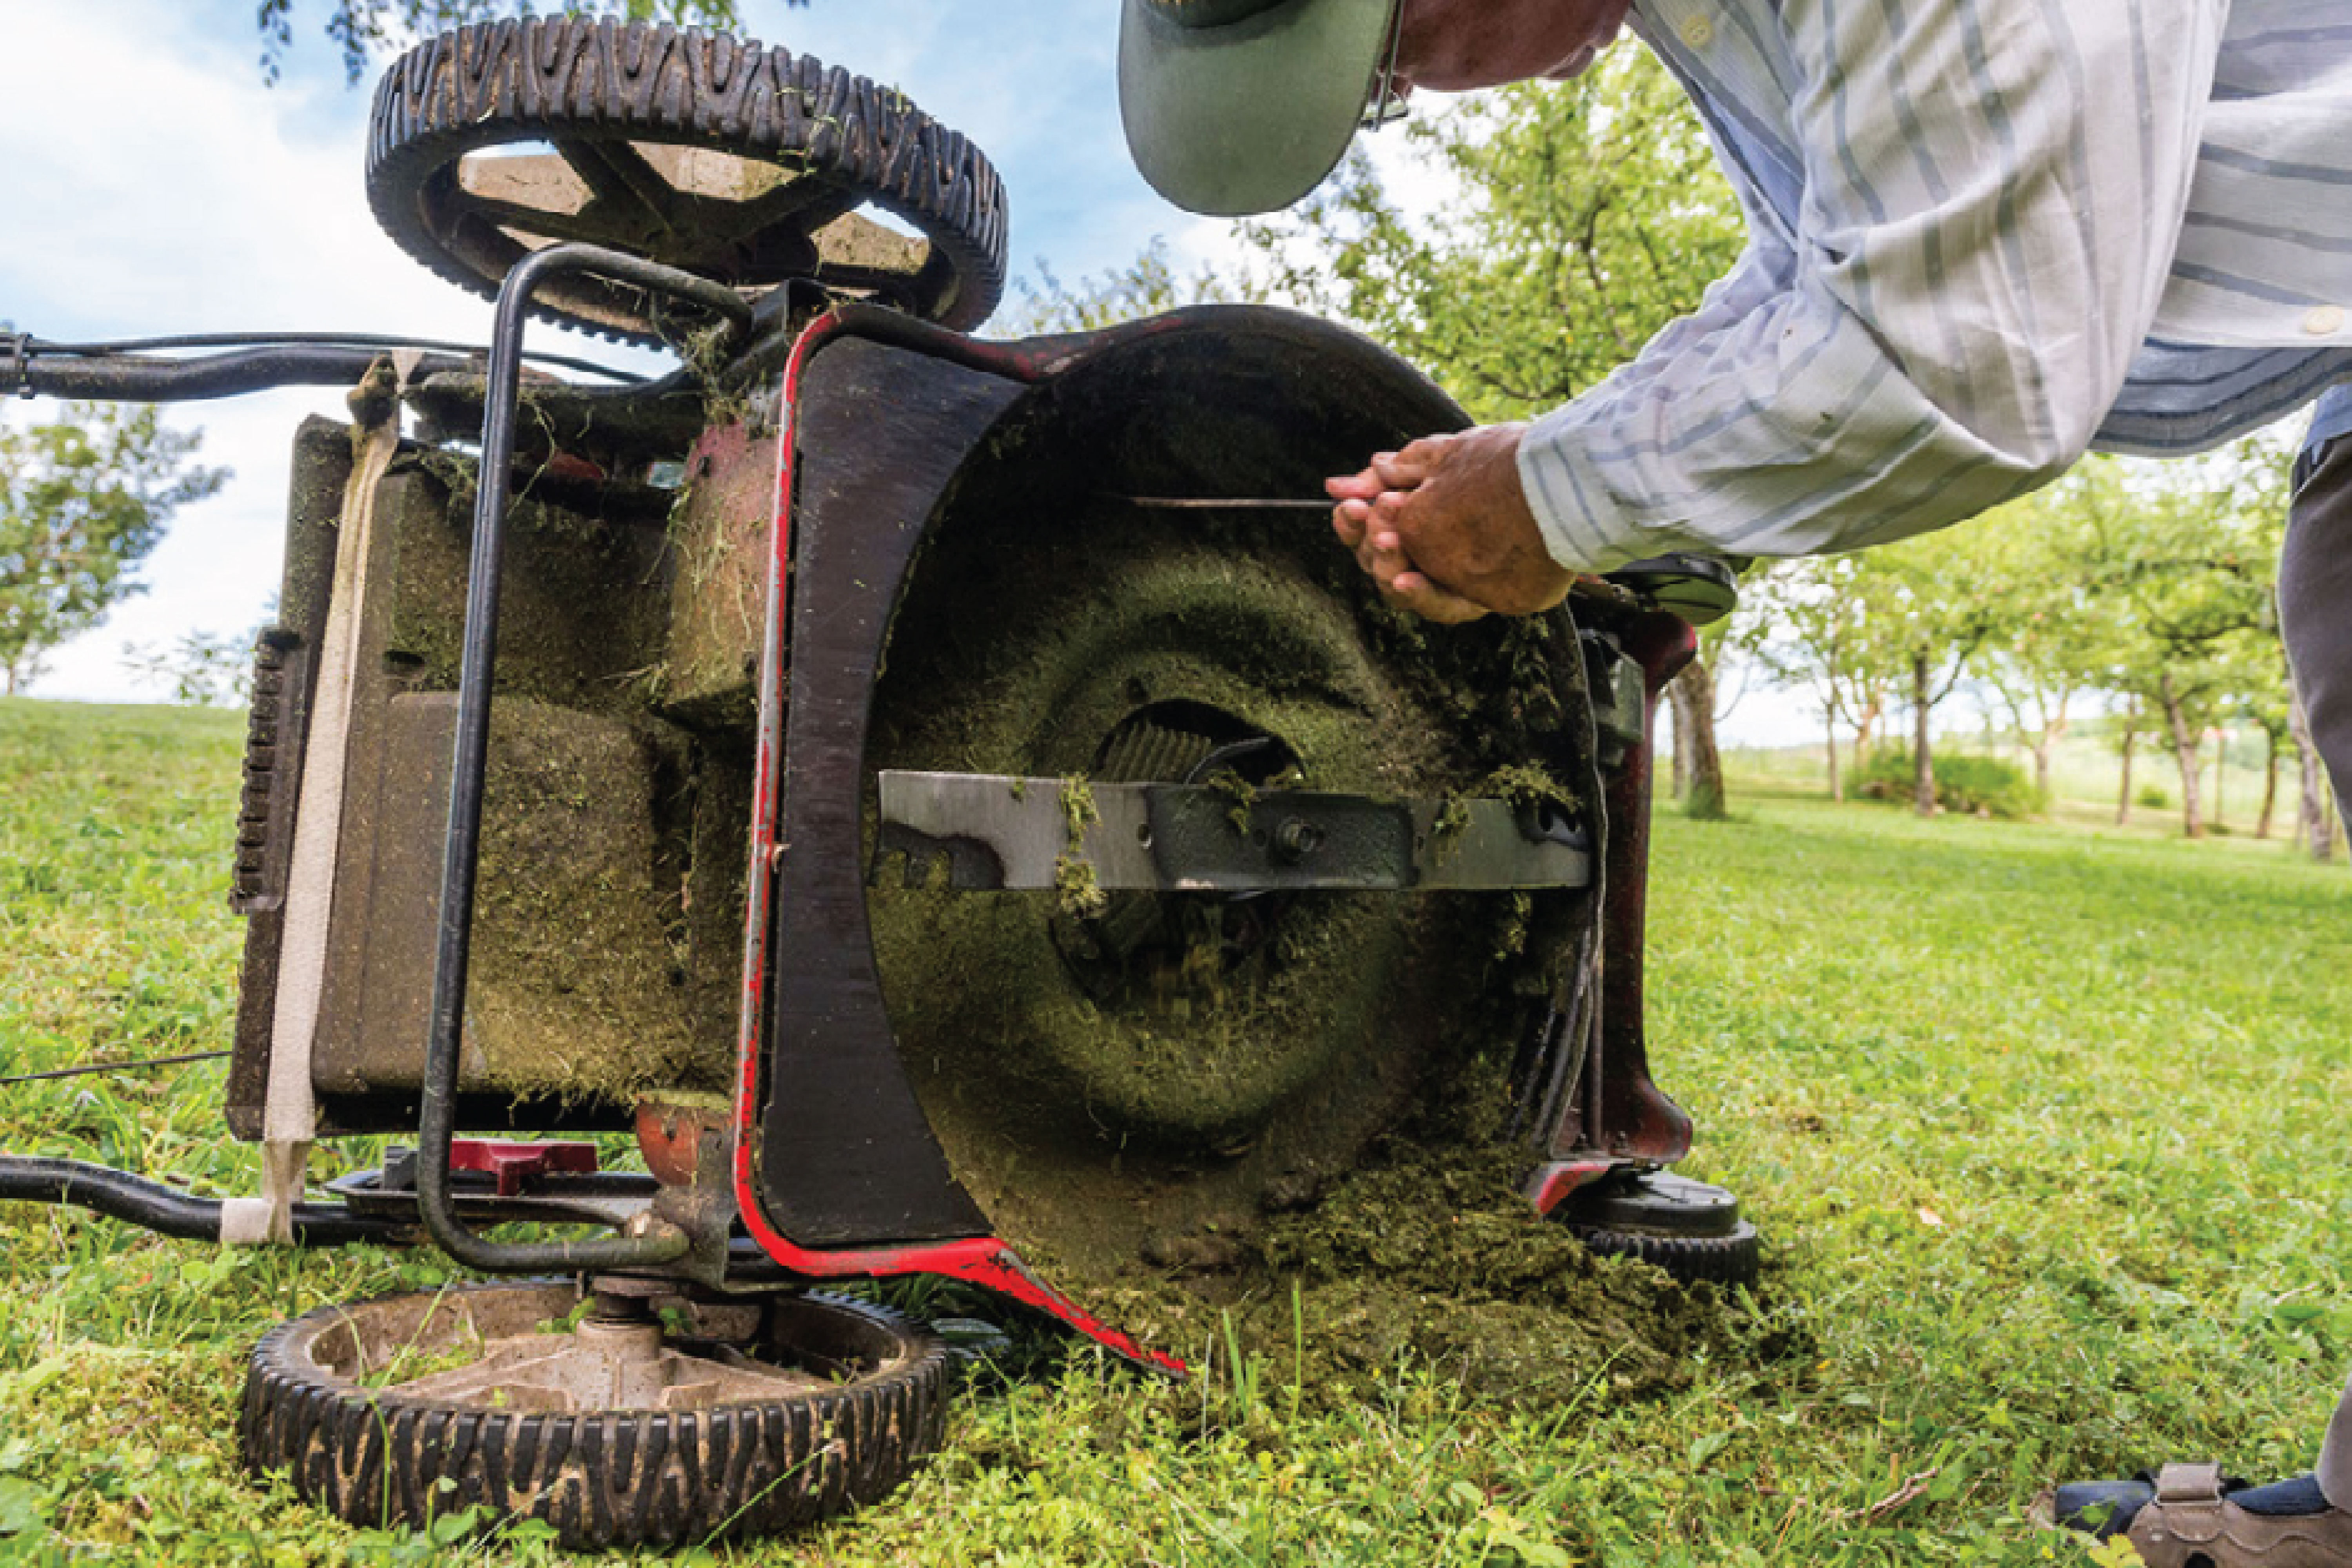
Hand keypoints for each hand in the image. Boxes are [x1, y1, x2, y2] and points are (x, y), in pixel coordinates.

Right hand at [1325, 425, 1573, 622]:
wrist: (1546, 482)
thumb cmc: (1492, 465)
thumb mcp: (1429, 461)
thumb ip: (1382, 477)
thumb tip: (1332, 487)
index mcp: (1416, 521)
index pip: (1369, 529)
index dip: (1352, 521)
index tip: (1346, 505)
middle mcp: (1430, 552)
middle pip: (1377, 561)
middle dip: (1367, 540)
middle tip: (1369, 518)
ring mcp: (1451, 577)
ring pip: (1399, 586)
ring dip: (1387, 564)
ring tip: (1389, 541)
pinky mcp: (1476, 597)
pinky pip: (1440, 607)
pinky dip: (1419, 593)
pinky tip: (1408, 579)